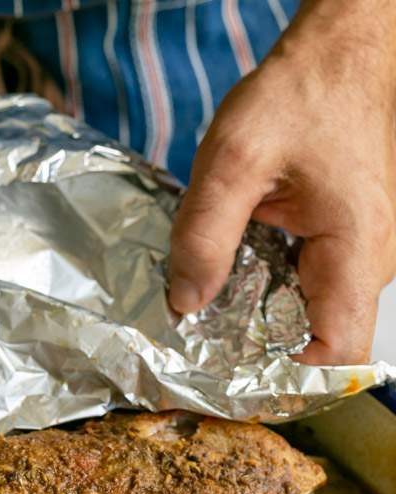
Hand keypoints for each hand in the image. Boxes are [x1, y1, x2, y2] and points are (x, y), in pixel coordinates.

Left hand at [168, 0, 395, 363]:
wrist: (336, 55)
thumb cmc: (299, 94)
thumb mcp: (233, 160)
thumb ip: (205, 235)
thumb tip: (185, 303)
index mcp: (354, 251)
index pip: (336, 355)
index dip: (285, 381)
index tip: (226, 382)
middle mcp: (366, 264)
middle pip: (318, 345)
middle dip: (259, 358)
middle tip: (197, 358)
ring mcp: (355, 257)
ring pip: (310, 321)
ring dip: (258, 329)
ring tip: (204, 327)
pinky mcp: (339, 246)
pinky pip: (305, 292)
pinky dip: (265, 298)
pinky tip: (226, 289)